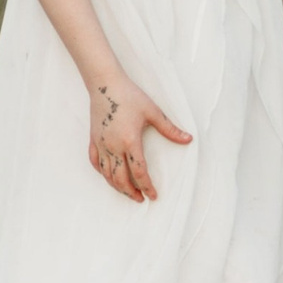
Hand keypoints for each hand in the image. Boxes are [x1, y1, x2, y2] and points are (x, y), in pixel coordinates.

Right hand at [89, 74, 190, 201]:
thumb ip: (170, 129)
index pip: (139, 172)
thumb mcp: (153, 112)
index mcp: (130, 141)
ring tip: (128, 191)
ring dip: (117, 186)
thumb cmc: (129, 95)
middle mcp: (113, 146)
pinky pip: (95, 162)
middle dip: (131, 192)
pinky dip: (102, 173)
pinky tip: (109, 176)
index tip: (153, 195)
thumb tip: (188, 139)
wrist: (105, 84)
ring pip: (107, 174)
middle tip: (141, 198)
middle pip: (121, 179)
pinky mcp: (93, 139)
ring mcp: (101, 144)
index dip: (147, 186)